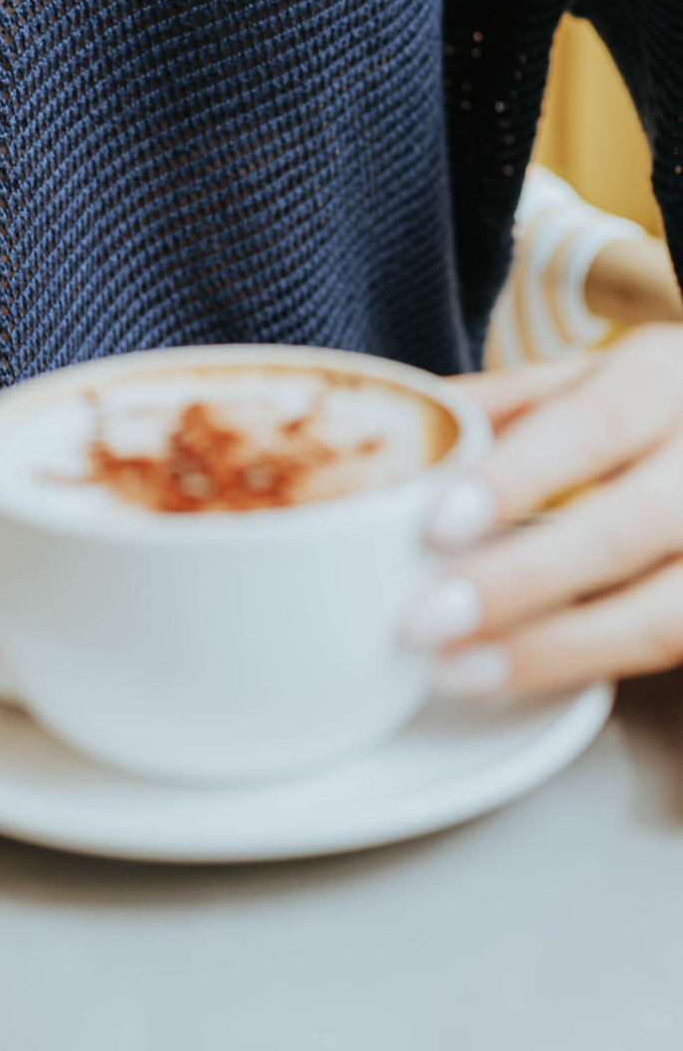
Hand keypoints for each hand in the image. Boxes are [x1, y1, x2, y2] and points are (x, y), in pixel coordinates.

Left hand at [404, 326, 682, 696]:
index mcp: (661, 379)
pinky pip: (674, 642)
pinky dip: (588, 667)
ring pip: (668, 610)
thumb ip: (502, 402)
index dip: (520, 477)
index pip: (594, 424)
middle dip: (525, 578)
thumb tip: (402, 427)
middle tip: (430, 617)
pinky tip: (517, 678)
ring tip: (461, 669)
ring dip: (557, 648)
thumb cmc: (642, 406)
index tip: (438, 522)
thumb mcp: (582, 379)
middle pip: (633, 524)